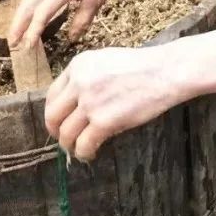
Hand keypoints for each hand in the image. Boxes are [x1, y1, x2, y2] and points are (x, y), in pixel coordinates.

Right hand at [9, 0, 153, 46]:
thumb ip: (82, 20)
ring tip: (15, 34)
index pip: (42, 13)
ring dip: (19, 17)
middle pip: (27, 5)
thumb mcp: (96, 0)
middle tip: (12, 43)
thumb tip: (71, 38)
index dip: (33, 31)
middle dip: (17, 25)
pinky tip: (26, 19)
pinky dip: (27, 9)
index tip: (27, 46)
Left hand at [45, 46, 183, 160]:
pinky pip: (83, 144)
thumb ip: (85, 77)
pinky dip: (83, 153)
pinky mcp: (103, 121)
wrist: (164, 72)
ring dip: (69, 146)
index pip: (51, 95)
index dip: (54, 113)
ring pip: (65, 133)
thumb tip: (74, 101)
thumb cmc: (140, 67)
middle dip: (56, 132)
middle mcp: (78, 83)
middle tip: (64, 140)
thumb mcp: (104, 61)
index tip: (60, 123)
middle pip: (52, 116)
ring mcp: (90, 102)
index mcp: (77, 65)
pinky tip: (90, 154)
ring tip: (79, 150)